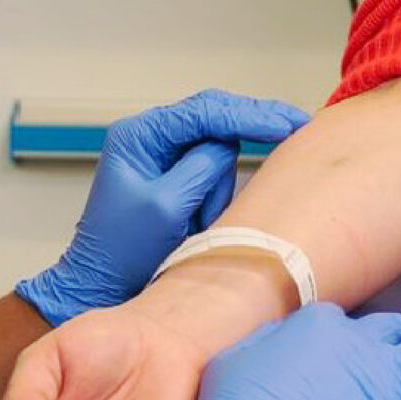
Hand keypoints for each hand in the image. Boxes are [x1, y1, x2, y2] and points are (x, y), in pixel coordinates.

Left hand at [15, 89, 309, 324]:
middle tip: (297, 123)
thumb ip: (202, 165)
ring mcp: (164, 159)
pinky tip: (204, 221)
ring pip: (218, 153)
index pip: (204, 111)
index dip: (249, 115)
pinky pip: (213, 177)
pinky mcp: (177, 181)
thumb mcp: (166, 206)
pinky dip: (216, 198)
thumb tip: (229, 143)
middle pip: (215, 120)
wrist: (103, 288)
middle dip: (252, 126)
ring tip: (200, 224)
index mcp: (139, 136)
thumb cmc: (121, 253)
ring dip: (220, 188)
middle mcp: (151, 139)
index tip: (286, 123)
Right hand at [183, 304, 400, 399]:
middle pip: (391, 329)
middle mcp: (361, 339)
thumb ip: (268, 344)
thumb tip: (274, 344)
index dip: (346, 338)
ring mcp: (387, 375)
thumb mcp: (241, 358)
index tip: (340, 351)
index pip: (346, 322)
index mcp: (322, 322)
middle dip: (399, 334)